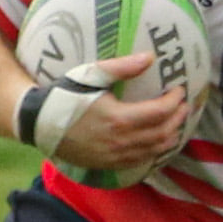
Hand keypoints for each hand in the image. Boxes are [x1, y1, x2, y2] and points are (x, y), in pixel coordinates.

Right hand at [51, 52, 188, 171]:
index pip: (160, 112)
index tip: (179, 90)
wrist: (39, 125)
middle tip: (183, 105)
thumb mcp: (90, 76)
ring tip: (176, 122)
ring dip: (171, 136)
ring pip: (155, 150)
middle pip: (163, 133)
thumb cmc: (63, 97)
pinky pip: (142, 161)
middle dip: (178, 118)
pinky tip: (159, 141)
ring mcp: (116, 156)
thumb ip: (122, 67)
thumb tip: (150, 57)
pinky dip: (156, 151)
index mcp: (119, 119)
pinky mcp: (110, 164)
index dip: (174, 101)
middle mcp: (121, 142)